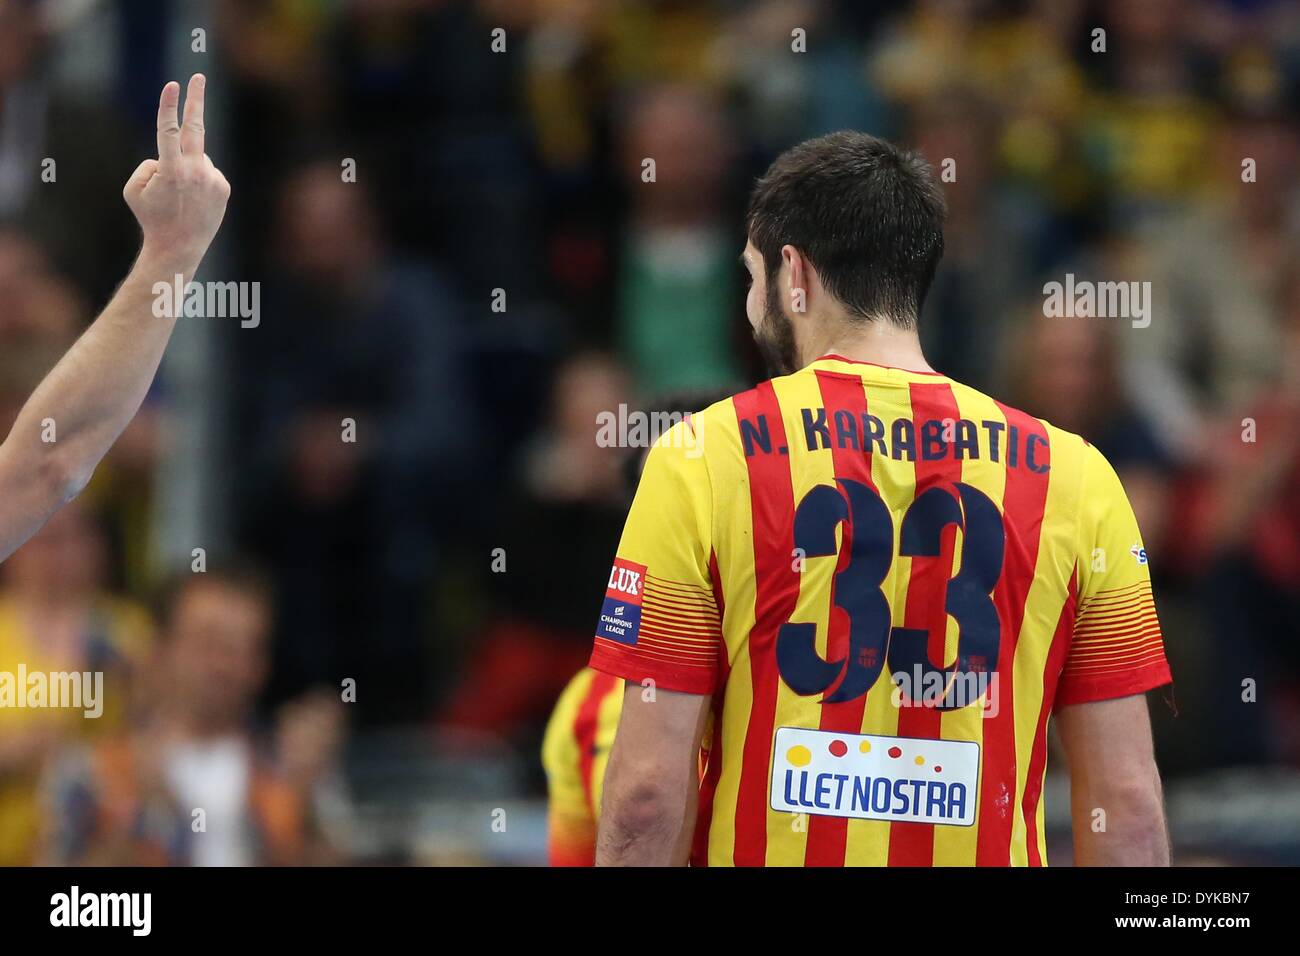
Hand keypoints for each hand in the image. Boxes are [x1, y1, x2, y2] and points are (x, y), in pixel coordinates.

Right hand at [123, 74, 230, 276]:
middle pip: (196, 128)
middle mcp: (195, 172)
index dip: (169, 106)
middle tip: (199, 76)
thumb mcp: (134, 188)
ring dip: (185, 166)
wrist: (179, 247)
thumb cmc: (151, 215)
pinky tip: (194, 199)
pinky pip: (207, 171)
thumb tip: (170, 154)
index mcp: (171, 170)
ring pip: (196, 156)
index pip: (168, 131)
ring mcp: (213, 179)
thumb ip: (150, 163)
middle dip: (196, 100)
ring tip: (181, 195)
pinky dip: (198, 178)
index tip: (173, 85)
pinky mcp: (224, 186)